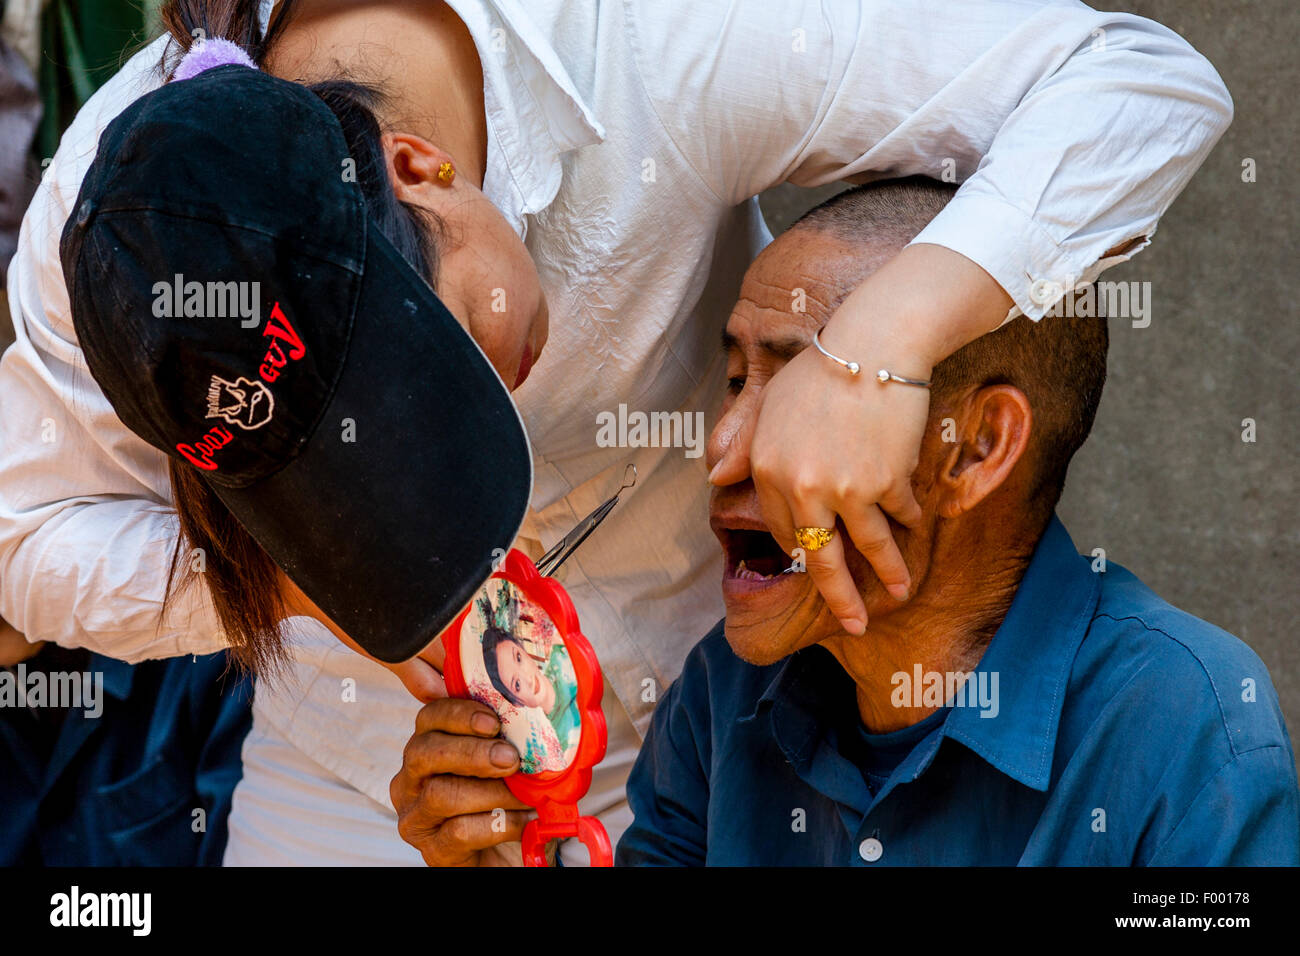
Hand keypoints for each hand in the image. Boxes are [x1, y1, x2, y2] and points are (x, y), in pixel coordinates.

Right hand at [390, 697, 533, 865]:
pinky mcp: (432, 850)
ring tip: (526, 795)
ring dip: (492, 792)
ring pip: (441, 794)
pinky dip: (499, 824)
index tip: (494, 723)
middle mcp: (411, 780)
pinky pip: (459, 832)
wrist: (509, 851)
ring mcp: (416, 817)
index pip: (429, 717)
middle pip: (424, 752)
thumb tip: (531, 716)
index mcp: (427, 747)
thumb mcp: (504, 762)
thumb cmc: (504, 799)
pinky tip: (523, 821)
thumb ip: (507, 737)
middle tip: (510, 758)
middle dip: (471, 752)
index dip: (459, 715)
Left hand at [744, 243, 1011, 632]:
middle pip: (820, 557)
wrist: (874, 343)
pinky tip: (916, 528)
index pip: (782, 529)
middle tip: (853, 624)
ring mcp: (844, 490)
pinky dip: (910, 522)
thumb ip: (744, 445)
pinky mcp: (885, 482)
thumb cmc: (822, 368)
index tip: (816, 561)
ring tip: (900, 593)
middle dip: (840, 597)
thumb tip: (715, 479)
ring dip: (888, 575)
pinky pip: (899, 515)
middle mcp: (800, 488)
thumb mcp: (770, 405)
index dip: (803, 546)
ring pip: (868, 548)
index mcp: (767, 469)